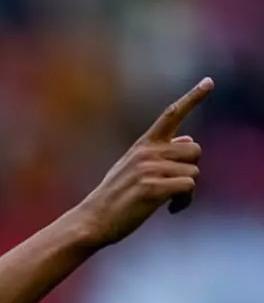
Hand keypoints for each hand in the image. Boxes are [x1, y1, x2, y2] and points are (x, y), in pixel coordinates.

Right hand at [74, 77, 212, 246]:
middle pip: (194, 150)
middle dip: (189, 168)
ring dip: (186, 190)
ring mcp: (148, 169)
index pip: (172, 115)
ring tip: (167, 200)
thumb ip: (160, 152)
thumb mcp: (133, 167)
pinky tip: (170, 209)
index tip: (209, 81)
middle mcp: (147, 152)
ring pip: (194, 172)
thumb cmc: (115, 197)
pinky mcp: (152, 188)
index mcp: (143, 145)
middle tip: (173, 185)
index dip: (193, 97)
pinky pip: (188, 187)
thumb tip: (188, 139)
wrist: (93, 220)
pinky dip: (183, 202)